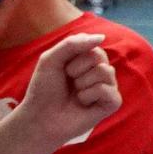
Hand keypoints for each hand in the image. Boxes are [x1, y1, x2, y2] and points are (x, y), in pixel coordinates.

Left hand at [10, 32, 119, 153]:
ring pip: (104, 71)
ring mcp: (109, 86)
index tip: (61, 68)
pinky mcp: (112, 103)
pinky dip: (88, 96)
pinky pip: (106, 90)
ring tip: (75, 94)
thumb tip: (102, 36)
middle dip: (76, 69)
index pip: (91, 43)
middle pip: (98, 56)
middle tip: (68, 82)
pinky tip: (83, 104)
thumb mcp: (50, 59)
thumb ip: (72, 44)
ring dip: (82, 83)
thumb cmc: (44, 89)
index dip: (71, 56)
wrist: (39, 117)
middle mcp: (101, 70)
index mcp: (88, 58)